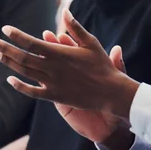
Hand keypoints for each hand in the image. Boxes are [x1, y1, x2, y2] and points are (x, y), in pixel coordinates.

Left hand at [0, 9, 139, 118]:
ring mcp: (52, 83)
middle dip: (5, 48)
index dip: (16, 36)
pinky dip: (19, 86)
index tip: (5, 29)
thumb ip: (74, 27)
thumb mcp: (90, 42)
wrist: (109, 91)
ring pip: (24, 72)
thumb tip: (65, 10)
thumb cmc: (101, 64)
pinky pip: (32, 92)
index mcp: (60, 53)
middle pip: (22, 57)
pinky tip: (10, 79)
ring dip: (9, 62)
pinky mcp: (54, 96)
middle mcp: (52, 68)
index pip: (32, 43)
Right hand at [42, 29, 130, 144]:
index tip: (61, 34)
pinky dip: (37, 82)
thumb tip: (117, 48)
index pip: (72, 50)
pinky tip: (32, 76)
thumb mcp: (115, 78)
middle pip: (58, 56)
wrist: (106, 117)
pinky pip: (44, 89)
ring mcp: (62, 84)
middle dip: (51, 47)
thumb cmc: (110, 96)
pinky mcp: (58, 98)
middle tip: (46, 36)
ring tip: (39, 51)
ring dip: (43, 60)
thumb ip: (116, 63)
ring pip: (49, 69)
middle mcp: (70, 73)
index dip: (66, 42)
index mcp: (83, 65)